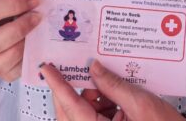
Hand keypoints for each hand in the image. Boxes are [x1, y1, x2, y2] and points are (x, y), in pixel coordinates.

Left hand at [41, 60, 184, 120]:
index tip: (47, 69)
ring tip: (105, 84)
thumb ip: (112, 85)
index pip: (72, 107)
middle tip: (78, 68)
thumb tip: (93, 68)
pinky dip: (99, 104)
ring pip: (80, 114)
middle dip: (74, 90)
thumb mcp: (139, 102)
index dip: (58, 85)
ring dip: (89, 97)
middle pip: (71, 112)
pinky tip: (111, 94)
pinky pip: (93, 117)